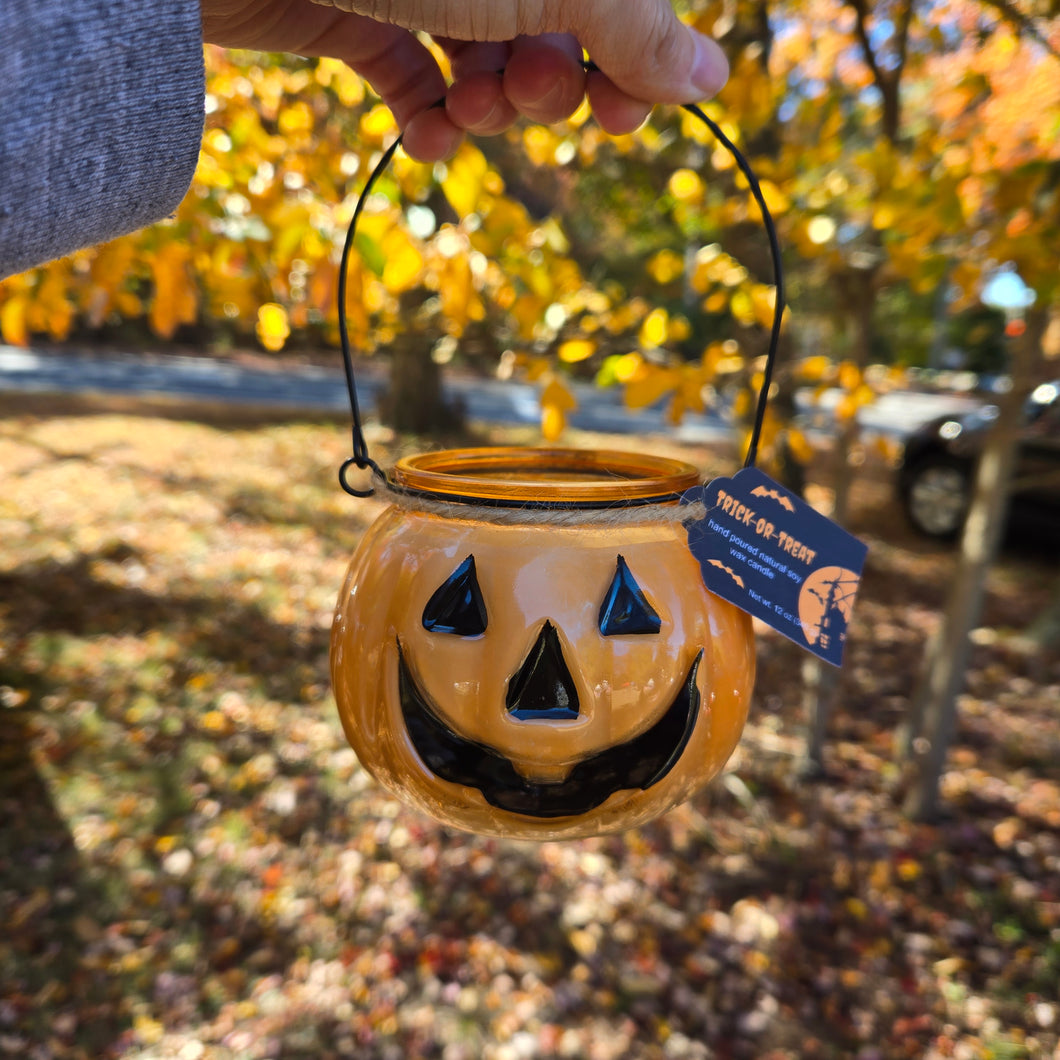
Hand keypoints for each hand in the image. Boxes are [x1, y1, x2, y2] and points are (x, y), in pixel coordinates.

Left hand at [200, 0, 727, 160]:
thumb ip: (630, 27)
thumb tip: (713, 76)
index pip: (617, 0)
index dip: (630, 62)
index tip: (622, 117)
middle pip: (555, 31)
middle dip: (549, 84)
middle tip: (525, 94)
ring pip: (486, 61)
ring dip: (490, 105)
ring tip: (468, 110)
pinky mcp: (356, 9)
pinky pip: (413, 76)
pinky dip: (428, 118)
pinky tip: (428, 139)